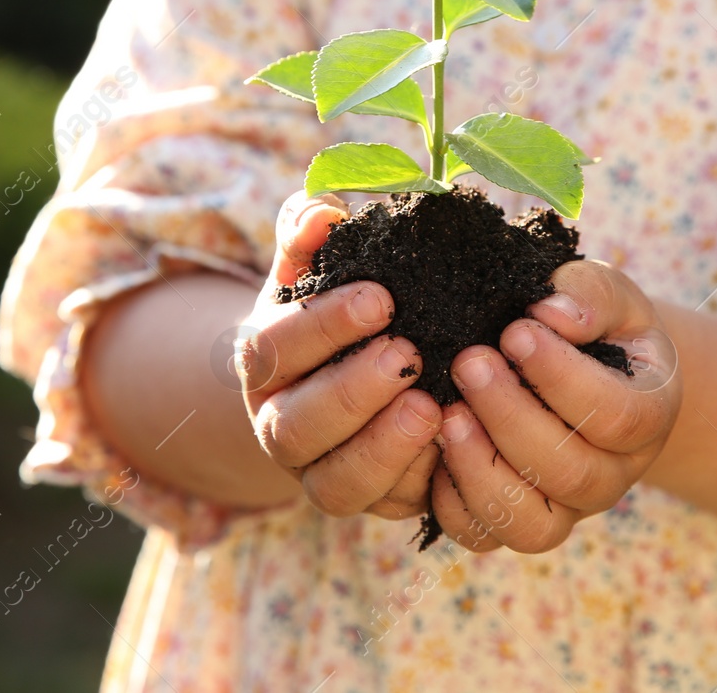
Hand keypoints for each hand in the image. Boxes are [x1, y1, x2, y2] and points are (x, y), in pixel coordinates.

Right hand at [236, 191, 443, 519]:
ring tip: (432, 408)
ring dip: (384, 449)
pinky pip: (387, 507)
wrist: (356, 368)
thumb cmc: (340, 304)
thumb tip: (321, 210)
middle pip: (297, 426)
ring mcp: (322, 473)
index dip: (323, 326)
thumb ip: (309, 230)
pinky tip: (453, 445)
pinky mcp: (372, 501)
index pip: (272, 349)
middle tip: (409, 354)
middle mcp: (281, 426)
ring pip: (336, 484)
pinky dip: (419, 482)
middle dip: (353, 392)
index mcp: (262, 364)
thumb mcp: (318, 265)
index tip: (382, 298)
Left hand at [430, 260, 681, 552]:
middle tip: (469, 362)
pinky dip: (454, 502)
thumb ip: (589, 294)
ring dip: (481, 468)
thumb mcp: (606, 295)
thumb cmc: (594, 326)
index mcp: (649, 413)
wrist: (584, 368)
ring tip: (448, 414)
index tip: (515, 332)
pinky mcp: (518, 522)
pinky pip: (484, 536)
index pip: (617, 415)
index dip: (562, 378)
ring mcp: (568, 508)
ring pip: (531, 524)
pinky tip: (435, 448)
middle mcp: (615, 473)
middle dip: (510, 416)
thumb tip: (553, 313)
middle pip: (571, 472)